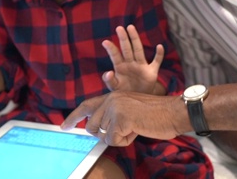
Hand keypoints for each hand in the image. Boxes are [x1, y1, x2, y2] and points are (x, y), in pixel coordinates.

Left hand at [61, 91, 184, 145]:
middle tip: (126, 130)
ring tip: (135, 126)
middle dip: (105, 135)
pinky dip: (126, 141)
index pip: (87, 106)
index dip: (74, 117)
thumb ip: (113, 116)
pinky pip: (114, 141)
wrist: (173, 111)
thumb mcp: (130, 111)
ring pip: (105, 136)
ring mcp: (114, 108)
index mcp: (112, 95)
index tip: (63, 127)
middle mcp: (110, 99)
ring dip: (120, 137)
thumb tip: (97, 131)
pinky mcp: (120, 119)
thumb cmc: (155, 114)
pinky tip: (137, 130)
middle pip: (92, 127)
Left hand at [101, 25, 163, 94]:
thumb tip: (108, 72)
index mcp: (120, 67)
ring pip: (138, 50)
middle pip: (127, 49)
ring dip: (135, 40)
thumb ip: (109, 81)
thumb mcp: (114, 88)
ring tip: (130, 28)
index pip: (115, 56)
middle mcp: (130, 64)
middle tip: (119, 28)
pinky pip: (156, 62)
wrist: (138, 99)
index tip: (105, 42)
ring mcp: (141, 66)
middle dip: (123, 39)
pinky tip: (159, 46)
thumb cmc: (124, 91)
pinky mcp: (152, 72)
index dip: (111, 50)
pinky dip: (159, 55)